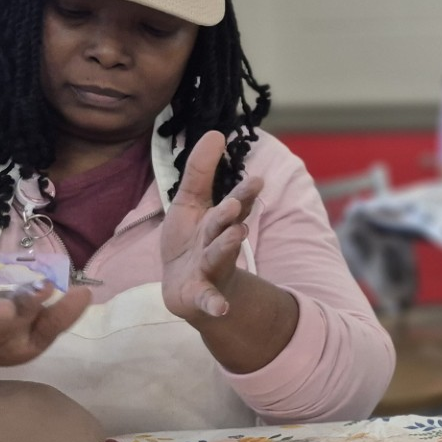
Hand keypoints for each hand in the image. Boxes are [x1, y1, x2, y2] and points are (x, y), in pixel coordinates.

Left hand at [161, 130, 262, 324]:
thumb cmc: (190, 242)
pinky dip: (215, 304)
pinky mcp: (200, 294)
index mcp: (219, 221)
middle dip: (232, 215)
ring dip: (226, 247)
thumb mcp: (189, 203)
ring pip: (219, 257)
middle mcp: (218, 243)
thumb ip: (201, 170)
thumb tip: (216, 132)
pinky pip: (209, 299)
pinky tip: (220, 309)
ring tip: (235, 235)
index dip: (244, 193)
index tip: (256, 179)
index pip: (234, 204)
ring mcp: (211, 270)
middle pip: (226, 227)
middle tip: (235, 203)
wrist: (185, 290)